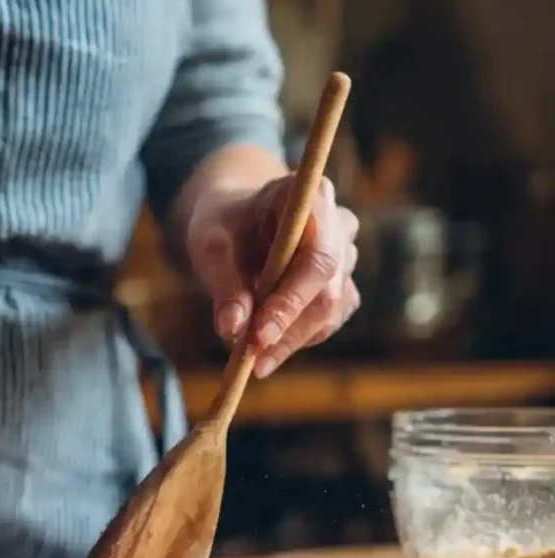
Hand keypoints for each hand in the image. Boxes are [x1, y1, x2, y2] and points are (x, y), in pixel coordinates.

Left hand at [187, 176, 359, 377]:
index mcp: (310, 199)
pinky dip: (294, 340)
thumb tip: (231, 330)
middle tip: (249, 357)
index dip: (292, 301)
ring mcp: (345, 257)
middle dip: (288, 330)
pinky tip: (265, 350)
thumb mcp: (212, 246)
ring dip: (289, 342)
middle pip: (328, 291)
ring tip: (249, 358)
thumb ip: (224, 284)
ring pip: (330, 312)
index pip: (317, 258)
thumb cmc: (223, 224)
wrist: (234, 221)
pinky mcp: (340, 286)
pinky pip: (326, 322)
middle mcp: (339, 226)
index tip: (260, 335)